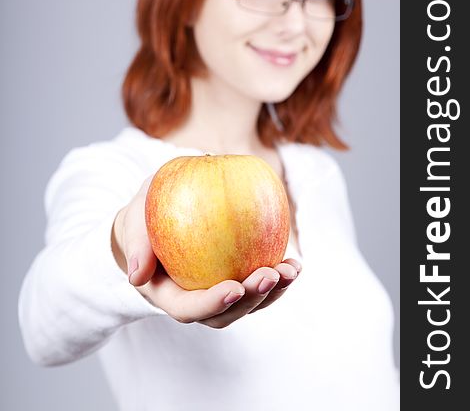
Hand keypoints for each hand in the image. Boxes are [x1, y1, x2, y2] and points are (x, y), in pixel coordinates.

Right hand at [112, 176, 301, 328]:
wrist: (156, 216)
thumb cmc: (144, 215)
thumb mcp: (133, 219)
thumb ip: (135, 243)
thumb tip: (137, 275)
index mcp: (166, 293)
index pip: (188, 308)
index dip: (211, 304)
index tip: (234, 288)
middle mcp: (194, 299)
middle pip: (224, 314)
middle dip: (250, 300)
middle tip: (270, 275)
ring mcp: (217, 290)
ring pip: (247, 304)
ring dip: (272, 293)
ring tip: (291, 270)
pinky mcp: (235, 277)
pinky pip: (257, 283)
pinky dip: (277, 277)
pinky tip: (294, 262)